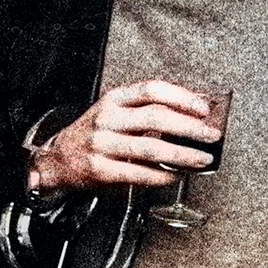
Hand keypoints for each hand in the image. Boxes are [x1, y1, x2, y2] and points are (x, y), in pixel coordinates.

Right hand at [29, 79, 221, 192]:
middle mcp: (106, 119)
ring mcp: (102, 144)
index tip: (203, 108)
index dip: (181, 98)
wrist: (56, 159)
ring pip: (151, 148)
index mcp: (113, 99)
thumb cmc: (94, 134)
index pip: (152, 90)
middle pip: (156, 118)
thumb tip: (192, 112)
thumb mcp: (114, 112)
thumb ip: (145, 110)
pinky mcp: (100, 169)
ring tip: (201, 159)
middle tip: (211, 136)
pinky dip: (162, 176)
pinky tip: (176, 176)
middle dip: (190, 128)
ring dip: (182, 155)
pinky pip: (139, 173)